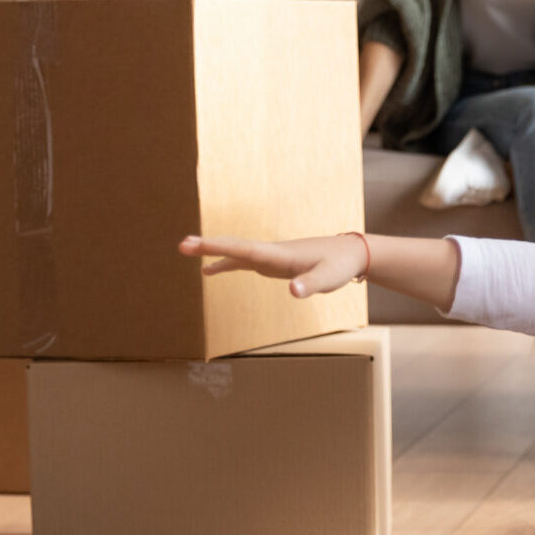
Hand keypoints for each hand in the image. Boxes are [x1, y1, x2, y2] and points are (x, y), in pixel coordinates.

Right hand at [179, 233, 365, 298]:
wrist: (352, 253)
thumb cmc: (341, 265)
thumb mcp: (328, 278)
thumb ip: (310, 284)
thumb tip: (293, 291)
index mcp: (281, 254)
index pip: (244, 249)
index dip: (219, 247)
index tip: (194, 243)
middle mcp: (272, 252)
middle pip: (235, 247)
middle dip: (209, 246)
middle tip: (182, 245)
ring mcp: (272, 256)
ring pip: (237, 252)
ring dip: (213, 251)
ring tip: (186, 250)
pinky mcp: (275, 263)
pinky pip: (244, 261)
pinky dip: (226, 263)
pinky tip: (210, 270)